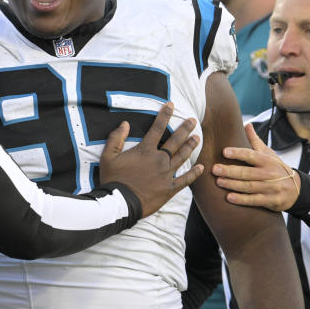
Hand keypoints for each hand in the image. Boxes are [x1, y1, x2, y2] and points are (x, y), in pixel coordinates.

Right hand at [99, 102, 203, 217]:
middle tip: (193, 120)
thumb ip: (116, 138)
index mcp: (145, 150)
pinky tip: (201, 167)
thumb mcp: (108, 156)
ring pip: (182, 156)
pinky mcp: (169, 188)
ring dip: (191, 146)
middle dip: (185, 128)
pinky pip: (185, 179)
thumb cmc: (113, 179)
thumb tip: (125, 123)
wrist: (120, 203)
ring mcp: (166, 174)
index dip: (164, 115)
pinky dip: (194, 173)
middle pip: (175, 140)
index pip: (157, 128)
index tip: (171, 105)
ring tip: (198, 137)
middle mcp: (159, 159)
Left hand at [212, 124, 299, 211]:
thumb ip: (255, 141)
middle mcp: (270, 174)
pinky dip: (241, 199)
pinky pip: (254, 200)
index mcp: (268, 161)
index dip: (238, 153)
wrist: (297, 189)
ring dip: (233, 184)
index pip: (252, 155)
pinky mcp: (271, 201)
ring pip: (249, 186)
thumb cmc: (277, 169)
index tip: (224, 152)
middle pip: (247, 172)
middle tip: (215, 169)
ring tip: (218, 181)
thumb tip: (246, 124)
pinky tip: (229, 197)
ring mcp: (271, 188)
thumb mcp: (269, 154)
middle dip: (230, 171)